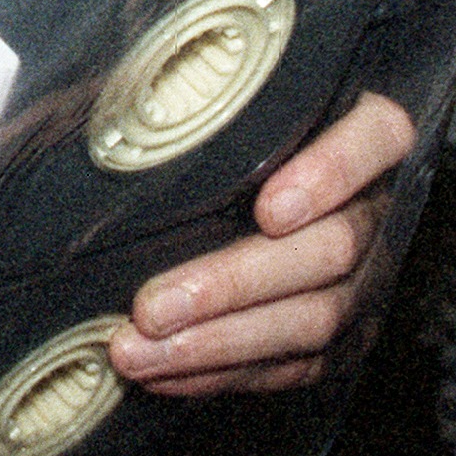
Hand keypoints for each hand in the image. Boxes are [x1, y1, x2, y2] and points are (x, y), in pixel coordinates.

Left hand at [106, 91, 414, 396]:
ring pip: (311, 317)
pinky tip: (165, 373)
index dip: (332, 173)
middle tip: (153, 307)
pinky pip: (294, 363)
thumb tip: (78, 98)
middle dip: (232, 283)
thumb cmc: (234, 112)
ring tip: (140, 350)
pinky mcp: (346, 334)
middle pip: (330, 248)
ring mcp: (368, 276)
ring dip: (217, 341)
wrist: (273, 174)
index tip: (271, 207)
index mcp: (366, 126)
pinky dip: (225, 371)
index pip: (376, 137)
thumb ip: (181, 82)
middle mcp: (377, 206)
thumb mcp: (226, 87)